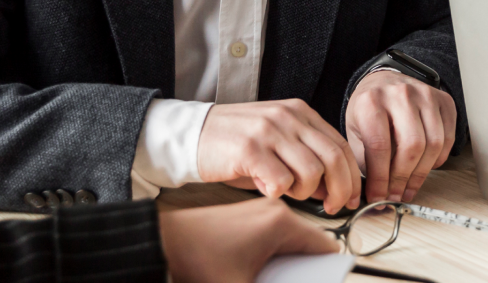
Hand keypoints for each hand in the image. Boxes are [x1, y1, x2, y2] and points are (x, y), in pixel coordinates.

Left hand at [158, 197, 339, 282]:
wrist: (161, 242)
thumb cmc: (197, 258)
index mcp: (281, 223)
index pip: (325, 247)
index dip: (327, 272)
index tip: (322, 281)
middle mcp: (275, 212)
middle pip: (308, 247)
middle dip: (304, 271)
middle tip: (288, 280)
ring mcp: (261, 212)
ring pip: (291, 245)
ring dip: (288, 266)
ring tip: (269, 277)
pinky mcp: (248, 218)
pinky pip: (274, 240)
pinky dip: (273, 258)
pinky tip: (257, 272)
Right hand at [197, 99, 359, 212]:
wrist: (191, 135)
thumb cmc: (234, 143)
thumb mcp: (276, 143)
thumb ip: (305, 159)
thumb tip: (333, 188)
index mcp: (298, 112)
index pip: (339, 144)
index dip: (350, 176)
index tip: (350, 197)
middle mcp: (287, 117)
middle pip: (333, 158)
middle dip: (339, 190)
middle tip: (332, 206)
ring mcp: (268, 131)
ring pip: (311, 172)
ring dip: (303, 192)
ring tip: (284, 190)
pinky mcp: (249, 149)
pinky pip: (281, 181)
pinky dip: (277, 193)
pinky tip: (264, 187)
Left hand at [346, 69, 456, 202]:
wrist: (384, 81)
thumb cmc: (369, 108)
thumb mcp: (355, 131)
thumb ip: (364, 161)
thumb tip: (377, 194)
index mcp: (371, 101)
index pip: (380, 146)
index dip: (381, 178)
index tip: (380, 197)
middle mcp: (400, 95)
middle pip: (411, 146)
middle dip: (403, 178)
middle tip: (397, 195)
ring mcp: (425, 95)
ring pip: (433, 144)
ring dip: (422, 173)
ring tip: (410, 186)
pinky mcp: (444, 101)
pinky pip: (448, 138)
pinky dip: (438, 159)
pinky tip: (425, 166)